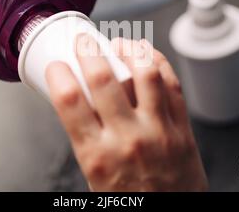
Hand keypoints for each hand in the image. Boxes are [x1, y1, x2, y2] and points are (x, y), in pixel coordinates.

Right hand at [46, 36, 207, 191]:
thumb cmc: (129, 199)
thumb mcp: (94, 176)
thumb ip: (86, 138)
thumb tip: (77, 99)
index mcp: (96, 155)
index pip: (69, 101)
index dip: (59, 75)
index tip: (57, 66)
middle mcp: (127, 138)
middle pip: (103, 78)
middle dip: (88, 51)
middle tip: (84, 42)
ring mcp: (158, 130)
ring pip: (144, 73)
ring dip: (128, 50)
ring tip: (118, 43)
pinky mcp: (181, 127)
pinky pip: (171, 83)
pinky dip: (158, 62)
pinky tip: (147, 55)